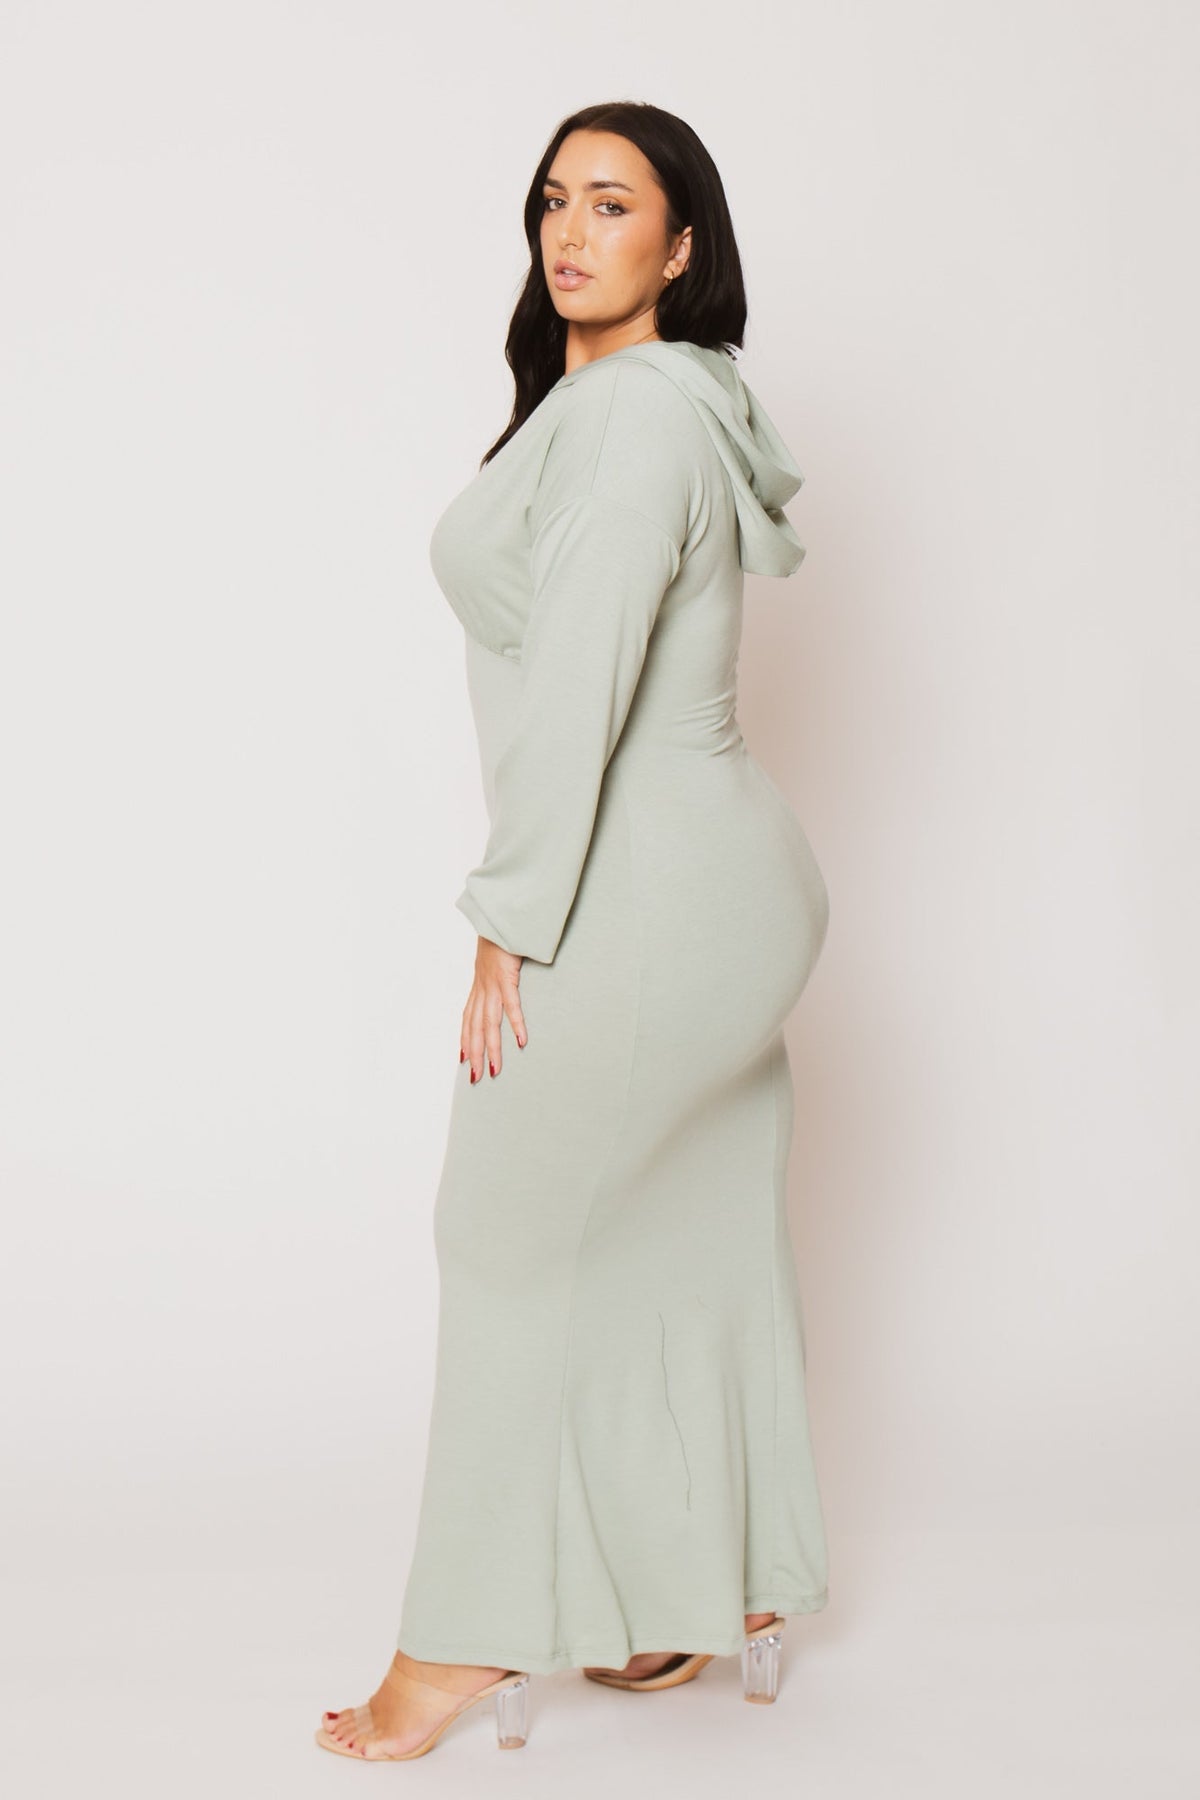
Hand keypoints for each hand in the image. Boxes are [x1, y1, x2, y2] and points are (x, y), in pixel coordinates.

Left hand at [461, 936, 526, 1081]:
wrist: (499, 918)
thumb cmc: (501, 940)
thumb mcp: (494, 963)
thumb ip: (497, 978)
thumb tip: (504, 987)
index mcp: (478, 987)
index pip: (467, 1020)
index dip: (464, 1041)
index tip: (464, 1060)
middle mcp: (481, 989)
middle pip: (475, 1028)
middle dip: (475, 1054)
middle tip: (477, 1078)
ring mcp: (492, 984)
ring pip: (489, 1023)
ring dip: (492, 1048)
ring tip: (495, 1069)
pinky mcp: (506, 977)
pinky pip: (511, 1005)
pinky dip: (515, 1024)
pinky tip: (520, 1041)